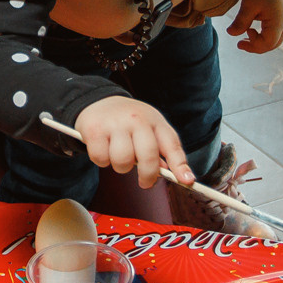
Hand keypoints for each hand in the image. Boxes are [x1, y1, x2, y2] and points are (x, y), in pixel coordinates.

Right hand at [73, 95, 190, 187]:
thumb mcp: (149, 128)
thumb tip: (172, 174)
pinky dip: (102, 161)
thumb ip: (162, 150)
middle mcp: (136, 119)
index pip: (171, 144)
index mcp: (154, 120)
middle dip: (148, 176)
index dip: (180, 165)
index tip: (187, 180)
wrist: (98, 100)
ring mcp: (115, 123)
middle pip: (148, 156)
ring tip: (119, 156)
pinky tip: (103, 149)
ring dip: (121, 167)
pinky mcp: (94, 130)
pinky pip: (101, 159)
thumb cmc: (129, 121)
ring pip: (123, 161)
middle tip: (145, 183)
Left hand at [226, 0, 282, 51]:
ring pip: (275, 38)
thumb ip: (240, 22)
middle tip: (241, 43)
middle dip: (257, 46)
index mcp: (278, 21)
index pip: (268, 44)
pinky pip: (275, 30)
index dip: (253, 46)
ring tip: (246, 35)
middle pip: (273, 44)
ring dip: (261, 40)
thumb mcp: (248, 5)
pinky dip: (264, 33)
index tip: (239, 41)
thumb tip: (231, 34)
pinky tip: (252, 28)